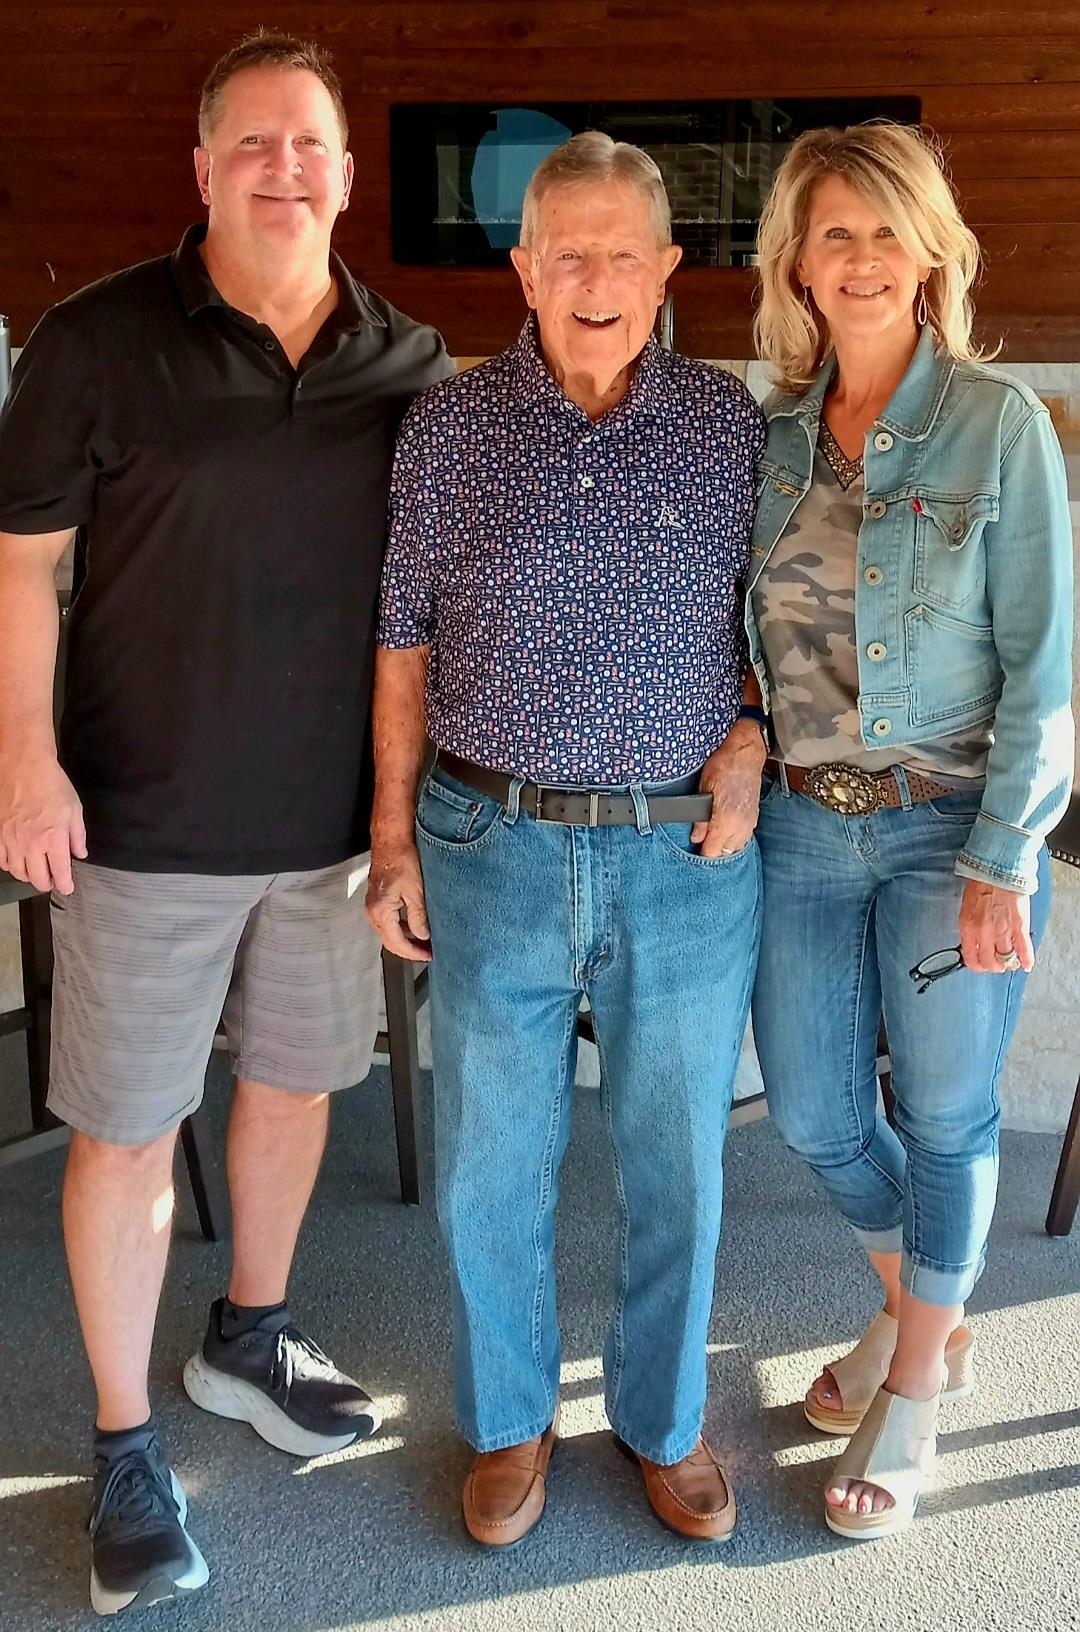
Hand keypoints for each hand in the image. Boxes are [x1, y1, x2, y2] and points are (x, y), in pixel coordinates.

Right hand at [0, 750, 85, 894]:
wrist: (24, 766)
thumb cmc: (51, 784)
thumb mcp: (74, 809)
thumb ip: (77, 836)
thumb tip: (79, 853)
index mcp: (53, 839)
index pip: (60, 873)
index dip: (65, 885)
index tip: (67, 887)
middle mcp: (31, 844)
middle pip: (38, 879)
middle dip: (48, 883)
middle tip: (53, 880)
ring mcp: (11, 840)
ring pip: (18, 873)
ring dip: (29, 876)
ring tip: (37, 872)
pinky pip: (2, 860)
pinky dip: (11, 865)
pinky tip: (19, 861)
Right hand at [365, 838, 431, 961]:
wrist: (391, 839)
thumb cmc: (401, 858)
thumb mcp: (416, 890)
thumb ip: (418, 916)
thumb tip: (423, 935)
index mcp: (380, 911)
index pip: (397, 943)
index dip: (414, 952)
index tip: (428, 955)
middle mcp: (373, 911)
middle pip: (390, 941)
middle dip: (410, 950)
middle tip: (428, 953)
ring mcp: (374, 905)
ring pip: (389, 932)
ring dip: (406, 940)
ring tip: (425, 942)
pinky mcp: (379, 899)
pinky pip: (389, 921)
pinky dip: (402, 928)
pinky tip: (416, 926)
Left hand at [691, 719, 767, 858]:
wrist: (746, 753)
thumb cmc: (724, 766)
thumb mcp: (704, 790)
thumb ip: (700, 819)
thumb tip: (696, 837)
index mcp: (726, 821)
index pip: (712, 852)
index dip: (701, 854)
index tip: (692, 851)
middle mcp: (740, 826)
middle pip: (725, 853)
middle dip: (711, 852)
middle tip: (699, 845)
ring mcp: (749, 822)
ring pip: (736, 847)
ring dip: (723, 847)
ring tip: (711, 840)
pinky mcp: (753, 817)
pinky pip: (744, 838)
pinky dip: (734, 839)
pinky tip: (725, 834)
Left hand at [958, 878, 1033, 973]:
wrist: (998, 868)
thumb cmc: (981, 883)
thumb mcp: (966, 907)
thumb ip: (970, 926)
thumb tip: (973, 940)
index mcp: (968, 927)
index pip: (970, 958)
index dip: (976, 965)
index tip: (979, 966)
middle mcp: (984, 933)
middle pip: (989, 962)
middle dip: (993, 966)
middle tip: (996, 965)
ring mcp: (1003, 931)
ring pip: (1006, 958)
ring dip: (1009, 963)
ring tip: (1010, 962)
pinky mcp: (1020, 926)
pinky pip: (1024, 948)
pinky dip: (1026, 959)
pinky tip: (1027, 964)